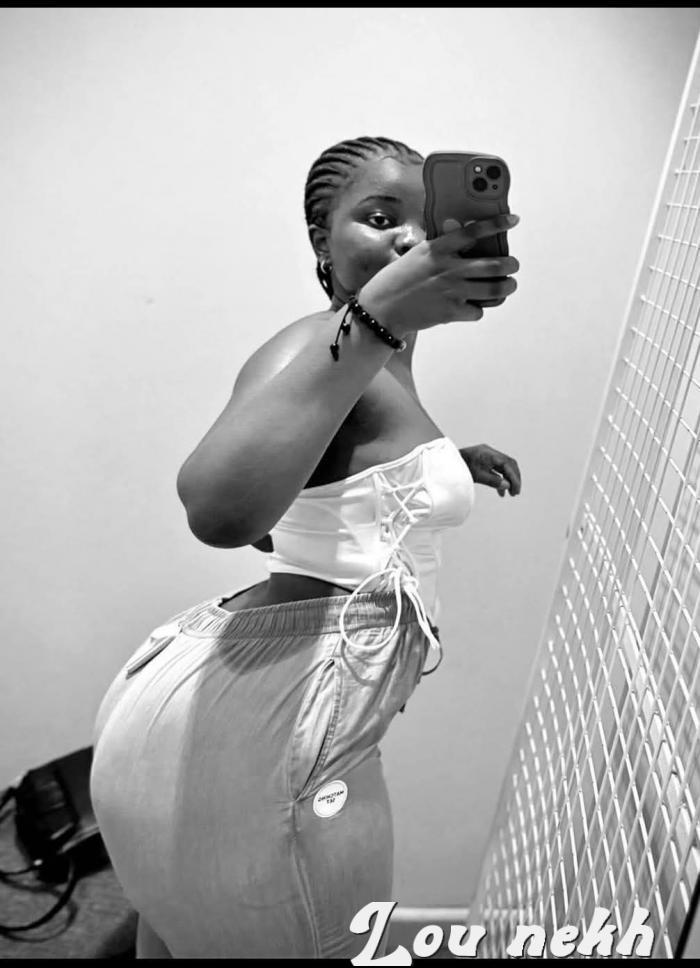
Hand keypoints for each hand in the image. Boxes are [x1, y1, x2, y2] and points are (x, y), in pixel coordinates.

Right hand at [358, 213, 519, 336]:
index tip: (513, 220)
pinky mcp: (451, 312)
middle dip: (510, 265)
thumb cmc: (397, 281)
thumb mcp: (416, 255)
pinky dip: (478, 310)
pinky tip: (472, 307)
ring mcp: (452, 291)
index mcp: (438, 249)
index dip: (497, 224)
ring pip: (495, 290)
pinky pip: (478, 311)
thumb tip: (462, 237)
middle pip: (495, 264)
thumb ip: (440, 247)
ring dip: (506, 287)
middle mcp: (449, 268)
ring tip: (508, 285)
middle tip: (512, 266)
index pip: (474, 231)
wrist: (381, 310)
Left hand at [460, 444, 521, 497]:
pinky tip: (501, 492)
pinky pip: (498, 469)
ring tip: (510, 494)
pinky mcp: (486, 461)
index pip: (507, 464)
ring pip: (505, 468)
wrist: (448, 463)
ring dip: (509, 480)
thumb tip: (507, 486)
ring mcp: (489, 456)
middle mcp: (491, 452)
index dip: (514, 478)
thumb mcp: (477, 476)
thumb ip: (493, 481)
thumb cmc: (461, 468)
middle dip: (514, 479)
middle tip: (515, 493)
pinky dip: (501, 479)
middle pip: (509, 465)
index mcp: (489, 454)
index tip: (516, 490)